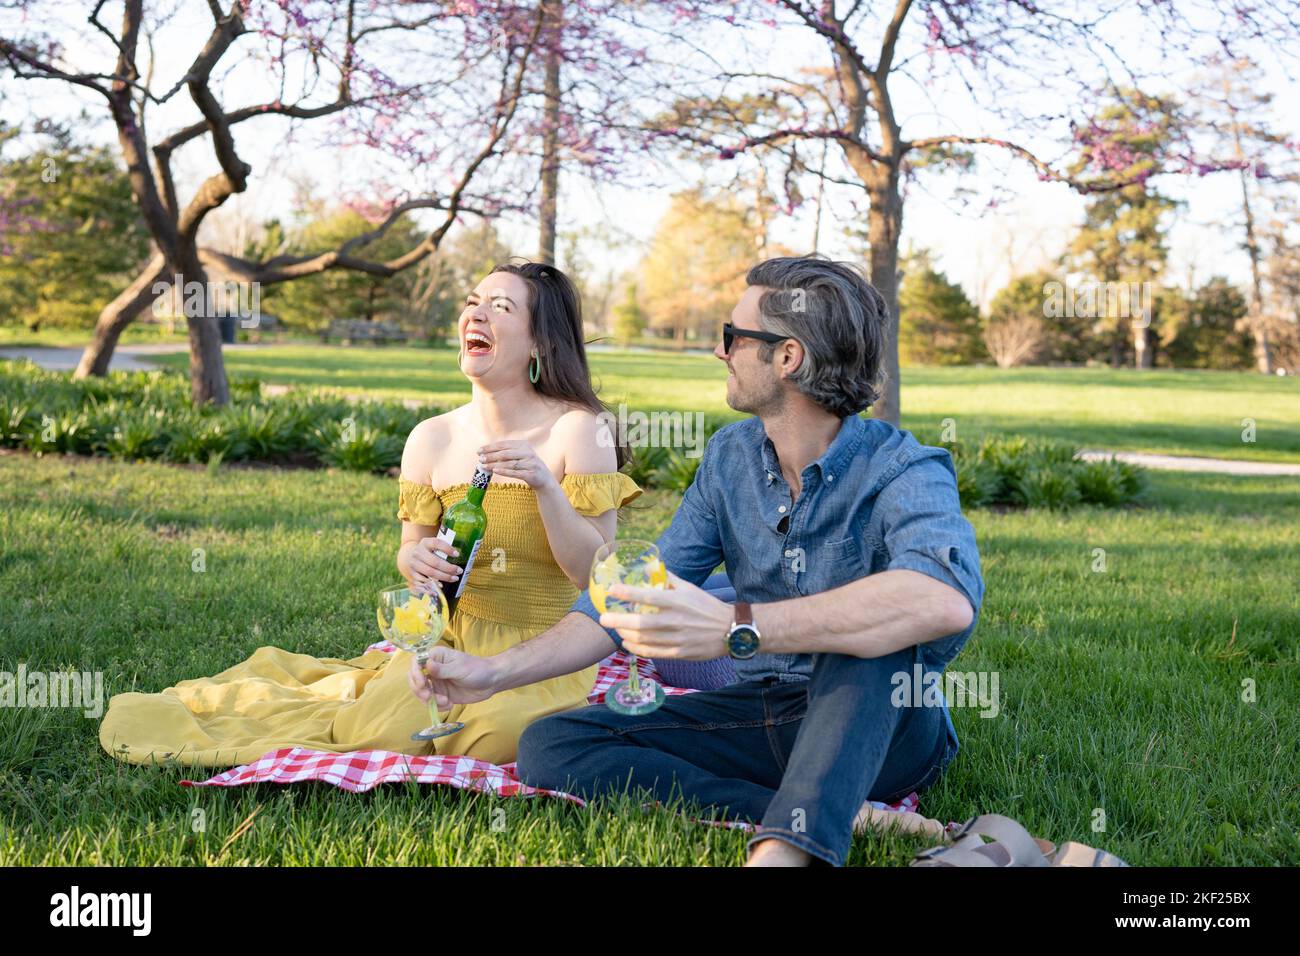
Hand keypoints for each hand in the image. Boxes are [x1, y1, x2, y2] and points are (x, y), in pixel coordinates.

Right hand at [403, 537, 461, 593]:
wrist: (410, 556)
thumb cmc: (428, 552)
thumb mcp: (433, 545)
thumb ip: (443, 548)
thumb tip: (456, 555)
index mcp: (425, 543)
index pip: (437, 543)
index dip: (447, 549)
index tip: (457, 555)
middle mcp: (418, 553)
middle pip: (435, 562)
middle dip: (449, 568)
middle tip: (459, 571)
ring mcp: (414, 564)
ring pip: (430, 572)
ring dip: (444, 577)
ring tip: (454, 578)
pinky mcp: (413, 575)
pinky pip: (423, 582)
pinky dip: (433, 585)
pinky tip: (441, 586)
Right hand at [407, 645, 500, 708]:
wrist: (491, 681)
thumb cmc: (477, 669)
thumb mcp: (460, 668)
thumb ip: (443, 669)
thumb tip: (426, 665)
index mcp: (436, 657)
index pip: (416, 662)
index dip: (415, 673)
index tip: (422, 683)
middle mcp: (433, 669)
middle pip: (414, 679)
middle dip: (419, 690)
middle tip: (430, 696)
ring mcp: (437, 683)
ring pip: (421, 693)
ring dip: (429, 700)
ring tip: (445, 701)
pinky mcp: (441, 695)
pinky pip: (431, 702)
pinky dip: (437, 706)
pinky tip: (449, 704)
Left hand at [476, 440, 557, 490]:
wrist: (544, 479)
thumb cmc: (528, 466)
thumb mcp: (520, 455)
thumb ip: (507, 453)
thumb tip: (487, 454)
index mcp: (524, 445)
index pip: (504, 444)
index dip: (490, 447)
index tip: (479, 451)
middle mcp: (528, 452)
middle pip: (506, 453)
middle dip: (491, 456)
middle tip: (480, 458)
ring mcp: (531, 463)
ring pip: (509, 464)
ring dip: (495, 465)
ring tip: (484, 466)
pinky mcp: (531, 474)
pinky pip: (515, 473)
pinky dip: (504, 472)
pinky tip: (495, 471)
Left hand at [599, 571, 732, 660]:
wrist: (731, 630)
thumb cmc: (706, 607)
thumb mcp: (689, 588)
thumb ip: (668, 578)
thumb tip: (648, 568)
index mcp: (678, 601)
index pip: (649, 596)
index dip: (628, 592)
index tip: (612, 590)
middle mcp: (676, 620)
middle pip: (641, 622)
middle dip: (618, 620)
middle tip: (602, 618)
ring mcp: (677, 639)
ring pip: (644, 639)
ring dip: (625, 634)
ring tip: (614, 629)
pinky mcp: (679, 653)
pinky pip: (652, 653)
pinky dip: (636, 649)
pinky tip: (627, 643)